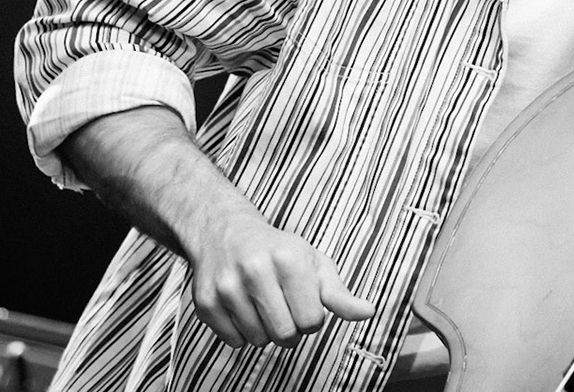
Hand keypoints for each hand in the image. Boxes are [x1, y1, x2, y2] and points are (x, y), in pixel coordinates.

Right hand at [57, 106, 375, 349]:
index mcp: (289, 258)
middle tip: (282, 305)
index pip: (312, 322)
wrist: (224, 231)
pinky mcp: (205, 301)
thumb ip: (339, 294)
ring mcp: (227, 286)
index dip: (311, 317)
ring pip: (258, 341)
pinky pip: (233, 342)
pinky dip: (240, 332)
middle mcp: (255, 269)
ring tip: (260, 303)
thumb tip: (369, 312)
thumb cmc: (278, 251)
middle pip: (285, 336)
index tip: (302, 300)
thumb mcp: (313, 263)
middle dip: (289, 329)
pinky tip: (241, 306)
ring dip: (264, 331)